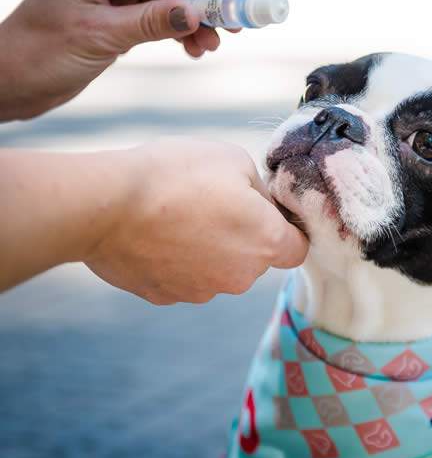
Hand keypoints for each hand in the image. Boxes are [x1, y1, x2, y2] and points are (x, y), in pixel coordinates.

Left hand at [0, 0, 241, 120]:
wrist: (7, 85)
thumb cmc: (39, 54)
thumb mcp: (99, 36)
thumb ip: (151, 22)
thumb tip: (197, 13)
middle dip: (206, 3)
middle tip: (237, 25)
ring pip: (170, 2)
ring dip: (195, 23)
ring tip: (212, 47)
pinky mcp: (117, 21)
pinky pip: (160, 21)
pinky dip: (180, 34)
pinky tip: (194, 50)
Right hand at [84, 139, 307, 304]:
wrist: (106, 204)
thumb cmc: (176, 175)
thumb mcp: (234, 160)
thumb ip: (259, 190)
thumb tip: (260, 205)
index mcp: (266, 243)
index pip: (297, 248)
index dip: (287, 229)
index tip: (268, 212)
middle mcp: (240, 277)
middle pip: (255, 259)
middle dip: (243, 236)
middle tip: (213, 204)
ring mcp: (201, 291)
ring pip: (218, 270)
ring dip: (208, 250)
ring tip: (178, 215)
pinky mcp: (165, 297)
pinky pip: (182, 277)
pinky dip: (175, 260)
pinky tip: (156, 234)